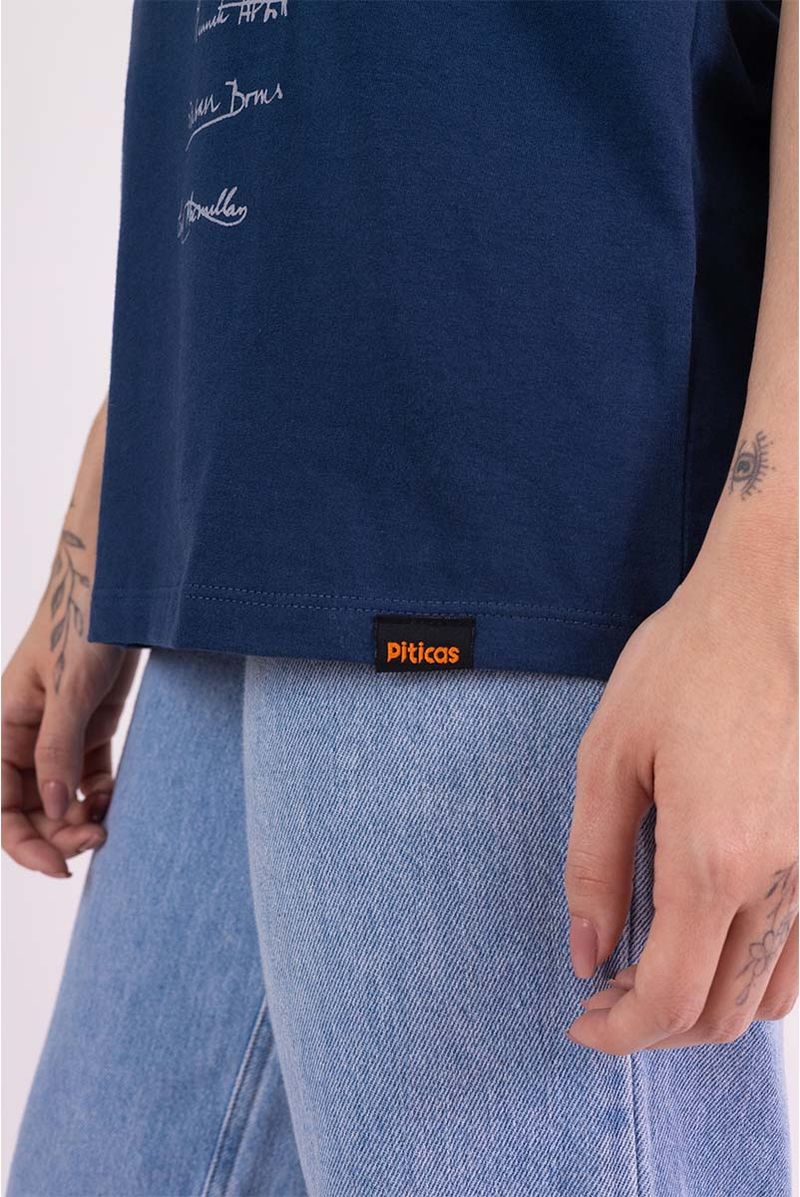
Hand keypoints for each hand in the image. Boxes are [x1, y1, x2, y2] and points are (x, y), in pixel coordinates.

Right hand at [3, 526, 138, 877]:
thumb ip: (57, 749)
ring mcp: (59, 733)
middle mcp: (26, 736)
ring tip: (107, 824)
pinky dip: (97, 795)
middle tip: (98, 841)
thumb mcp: (70, 687)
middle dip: (58, 834)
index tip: (59, 867)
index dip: (23, 843)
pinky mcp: (91, 726)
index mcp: (4, 727)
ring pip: (58, 798)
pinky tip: (112, 799)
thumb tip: (49, 807)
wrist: (123, 586)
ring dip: (78, 819)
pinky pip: (86, 778)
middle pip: (29, 809)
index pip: (0, 805)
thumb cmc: (86, 622)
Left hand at [564, 573, 796, 1051]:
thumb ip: (593, 863)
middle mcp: (782, 882)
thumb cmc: (687, 665)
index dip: (620, 1032)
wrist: (774, 605)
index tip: (582, 1023)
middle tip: (604, 998)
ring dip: (705, 1005)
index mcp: (715, 860)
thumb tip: (586, 951)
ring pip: (769, 997)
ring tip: (651, 968)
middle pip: (721, 1014)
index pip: (670, 999)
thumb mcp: (610, 755)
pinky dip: (752, 974)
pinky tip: (708, 936)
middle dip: (654, 1028)